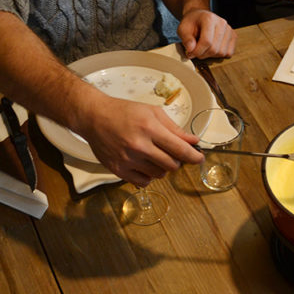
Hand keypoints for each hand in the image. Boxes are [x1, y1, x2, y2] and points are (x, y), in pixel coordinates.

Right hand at [75, 95, 202, 185]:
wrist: (94, 117)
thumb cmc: (124, 112)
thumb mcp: (152, 112)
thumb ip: (175, 129)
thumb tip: (193, 141)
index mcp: (150, 128)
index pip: (180, 149)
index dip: (194, 157)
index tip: (199, 159)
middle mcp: (139, 146)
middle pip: (172, 165)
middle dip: (177, 160)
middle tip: (171, 153)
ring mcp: (128, 159)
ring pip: (159, 174)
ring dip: (162, 168)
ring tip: (154, 155)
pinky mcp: (118, 169)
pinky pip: (144, 182)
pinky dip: (148, 176)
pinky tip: (144, 164)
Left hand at [178, 9, 236, 58]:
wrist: (199, 17)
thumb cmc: (191, 23)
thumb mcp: (182, 28)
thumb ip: (186, 39)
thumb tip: (191, 50)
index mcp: (209, 18)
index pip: (207, 41)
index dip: (197, 51)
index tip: (189, 53)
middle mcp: (222, 22)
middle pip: (215, 49)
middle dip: (203, 54)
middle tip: (195, 52)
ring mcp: (229, 29)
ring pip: (222, 52)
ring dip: (210, 55)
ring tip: (203, 49)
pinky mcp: (234, 36)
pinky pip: (229, 53)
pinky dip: (219, 55)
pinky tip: (212, 48)